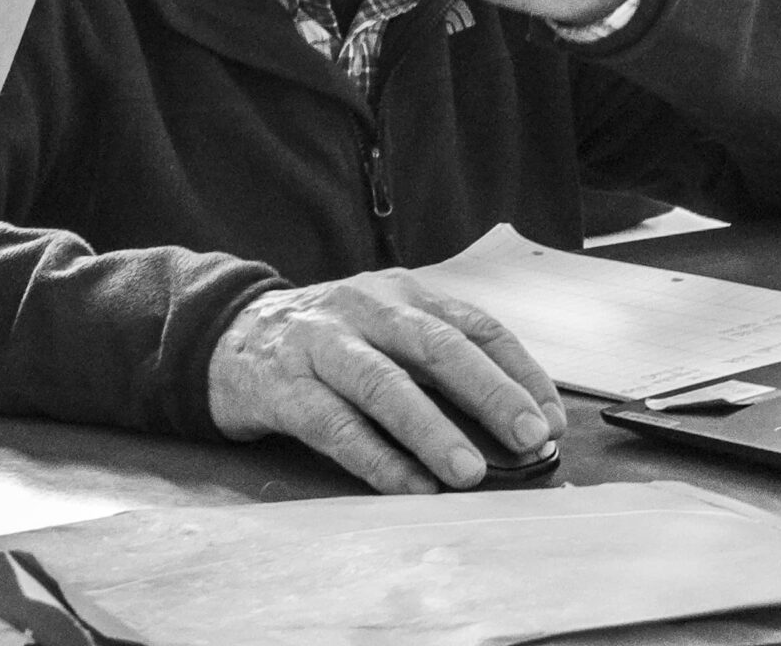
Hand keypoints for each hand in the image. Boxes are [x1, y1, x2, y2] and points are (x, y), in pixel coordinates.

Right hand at [207, 270, 566, 493]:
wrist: (227, 337)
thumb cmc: (327, 343)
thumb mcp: (384, 331)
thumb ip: (438, 363)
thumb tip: (515, 420)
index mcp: (401, 294)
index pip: (475, 326)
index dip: (520, 372)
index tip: (553, 418)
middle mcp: (364, 309)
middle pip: (437, 347)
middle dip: (491, 394)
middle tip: (530, 437)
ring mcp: (321, 345)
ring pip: (384, 385)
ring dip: (432, 431)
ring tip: (469, 472)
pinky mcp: (283, 387)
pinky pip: (336, 426)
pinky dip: (377, 459)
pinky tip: (410, 486)